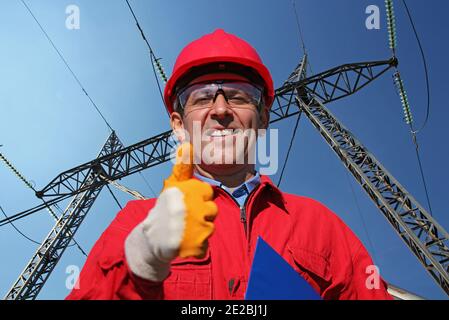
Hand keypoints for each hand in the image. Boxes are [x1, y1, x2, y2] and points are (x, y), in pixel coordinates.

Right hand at [162, 142, 217, 257]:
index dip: (198, 198)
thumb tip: (187, 144)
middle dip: (201, 214)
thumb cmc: (165, 210)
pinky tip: (184, 242)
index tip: (186, 203)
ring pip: (211, 228)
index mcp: (184, 191)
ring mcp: (192, 228)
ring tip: (184, 230)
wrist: (150, 240)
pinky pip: (206, 245)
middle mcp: (188, 208)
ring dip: (200, 230)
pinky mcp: (194, 246)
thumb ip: (183, 167)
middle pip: (212, 210)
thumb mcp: (173, 186)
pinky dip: (196, 246)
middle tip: (185, 218)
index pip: (207, 192)